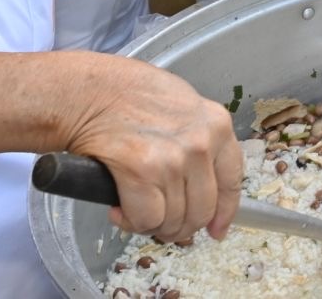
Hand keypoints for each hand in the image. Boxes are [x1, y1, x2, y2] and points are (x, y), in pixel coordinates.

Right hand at [56, 54, 244, 242]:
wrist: (89, 92)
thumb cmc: (129, 94)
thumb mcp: (182, 106)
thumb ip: (199, 139)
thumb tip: (204, 180)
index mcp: (217, 125)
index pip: (232, 181)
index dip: (224, 212)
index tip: (216, 229)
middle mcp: (201, 144)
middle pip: (202, 210)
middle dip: (180, 225)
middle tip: (159, 221)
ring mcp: (173, 161)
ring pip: (174, 220)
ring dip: (152, 224)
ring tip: (134, 208)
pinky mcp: (143, 173)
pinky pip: (148, 220)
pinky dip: (132, 222)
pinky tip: (119, 208)